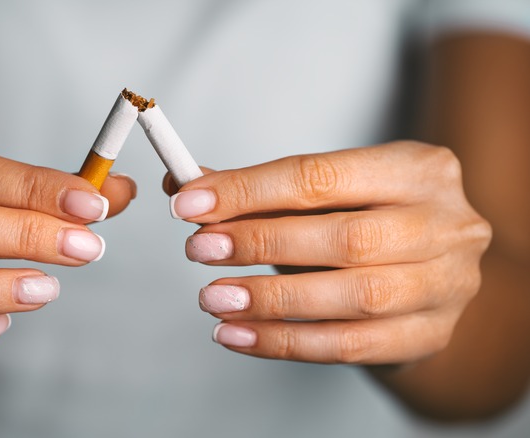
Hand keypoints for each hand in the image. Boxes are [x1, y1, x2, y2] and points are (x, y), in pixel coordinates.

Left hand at [166, 141, 490, 364]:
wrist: (426, 276)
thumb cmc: (363, 223)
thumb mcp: (322, 194)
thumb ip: (256, 189)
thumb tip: (184, 185)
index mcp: (417, 168)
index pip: (320, 176)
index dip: (249, 191)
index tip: (189, 203)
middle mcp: (446, 224)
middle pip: (344, 238)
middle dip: (260, 242)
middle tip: (199, 249)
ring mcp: (446, 285)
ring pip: (352, 298)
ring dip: (271, 300)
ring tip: (213, 298)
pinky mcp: (429, 335)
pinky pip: (348, 346)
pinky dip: (284, 342)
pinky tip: (238, 334)